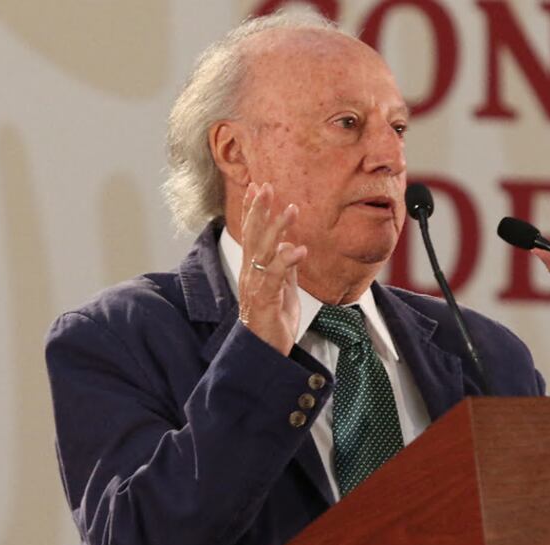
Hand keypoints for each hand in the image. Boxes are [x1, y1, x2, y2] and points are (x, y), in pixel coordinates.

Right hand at [237, 182, 307, 355]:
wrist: (264, 352)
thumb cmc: (273, 323)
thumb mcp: (284, 290)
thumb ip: (285, 268)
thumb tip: (290, 247)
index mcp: (254, 270)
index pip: (251, 234)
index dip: (254, 211)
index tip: (258, 187)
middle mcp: (250, 274)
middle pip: (253, 236)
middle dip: (260, 209)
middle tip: (267, 186)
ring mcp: (255, 287)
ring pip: (263, 251)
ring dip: (277, 228)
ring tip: (292, 209)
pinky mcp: (265, 301)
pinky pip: (274, 277)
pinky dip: (286, 261)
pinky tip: (298, 249)